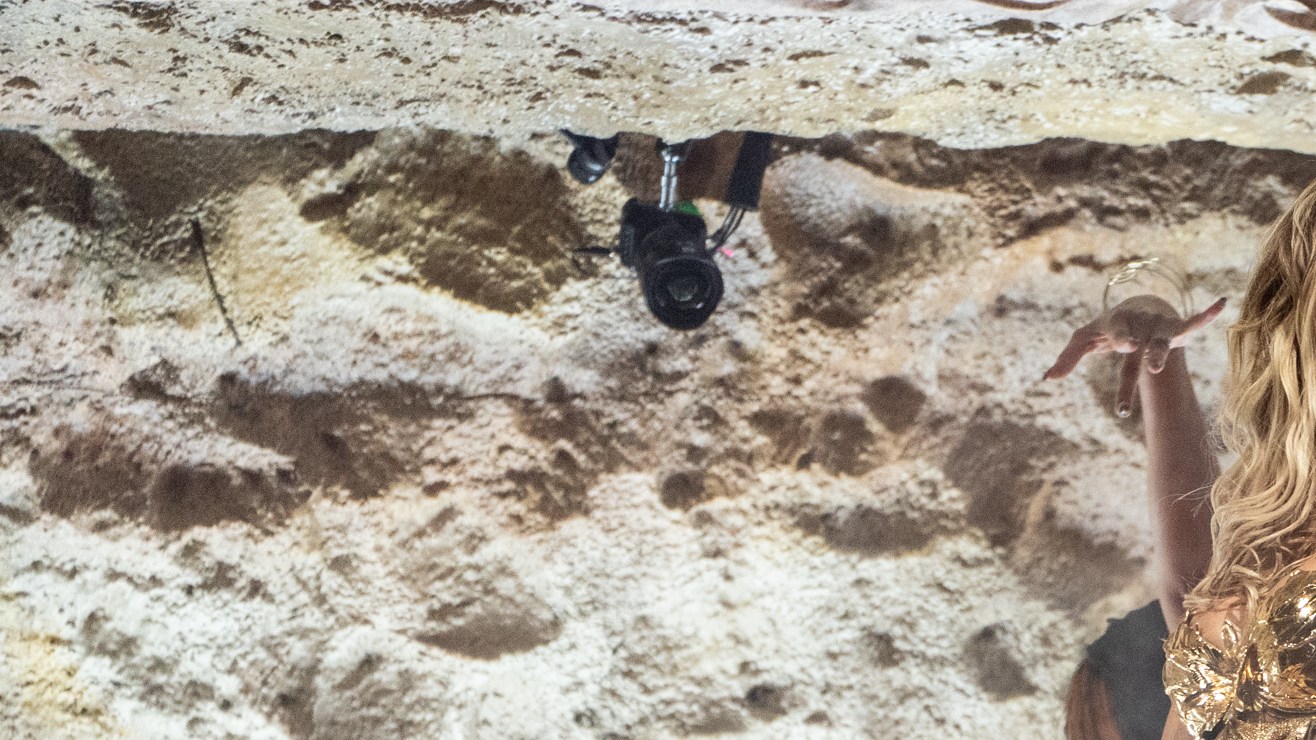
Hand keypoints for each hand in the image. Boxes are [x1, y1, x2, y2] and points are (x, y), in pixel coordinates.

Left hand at [1043, 295, 1225, 416]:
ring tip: (1166, 365)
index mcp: (1117, 325)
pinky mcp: (1178, 328)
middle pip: (1146, 344)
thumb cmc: (1108, 328)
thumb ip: (1068, 356)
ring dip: (1169, 351)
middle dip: (1150, 353)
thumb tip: (1046, 379)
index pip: (1119, 334)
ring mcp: (1160, 327)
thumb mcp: (1086, 339)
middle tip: (1151, 367)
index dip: (1122, 338)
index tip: (1126, 344)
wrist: (1136, 307)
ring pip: (1166, 341)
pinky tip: (1221, 303)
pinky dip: (1207, 314)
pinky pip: (1195, 322)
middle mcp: (1140, 325)